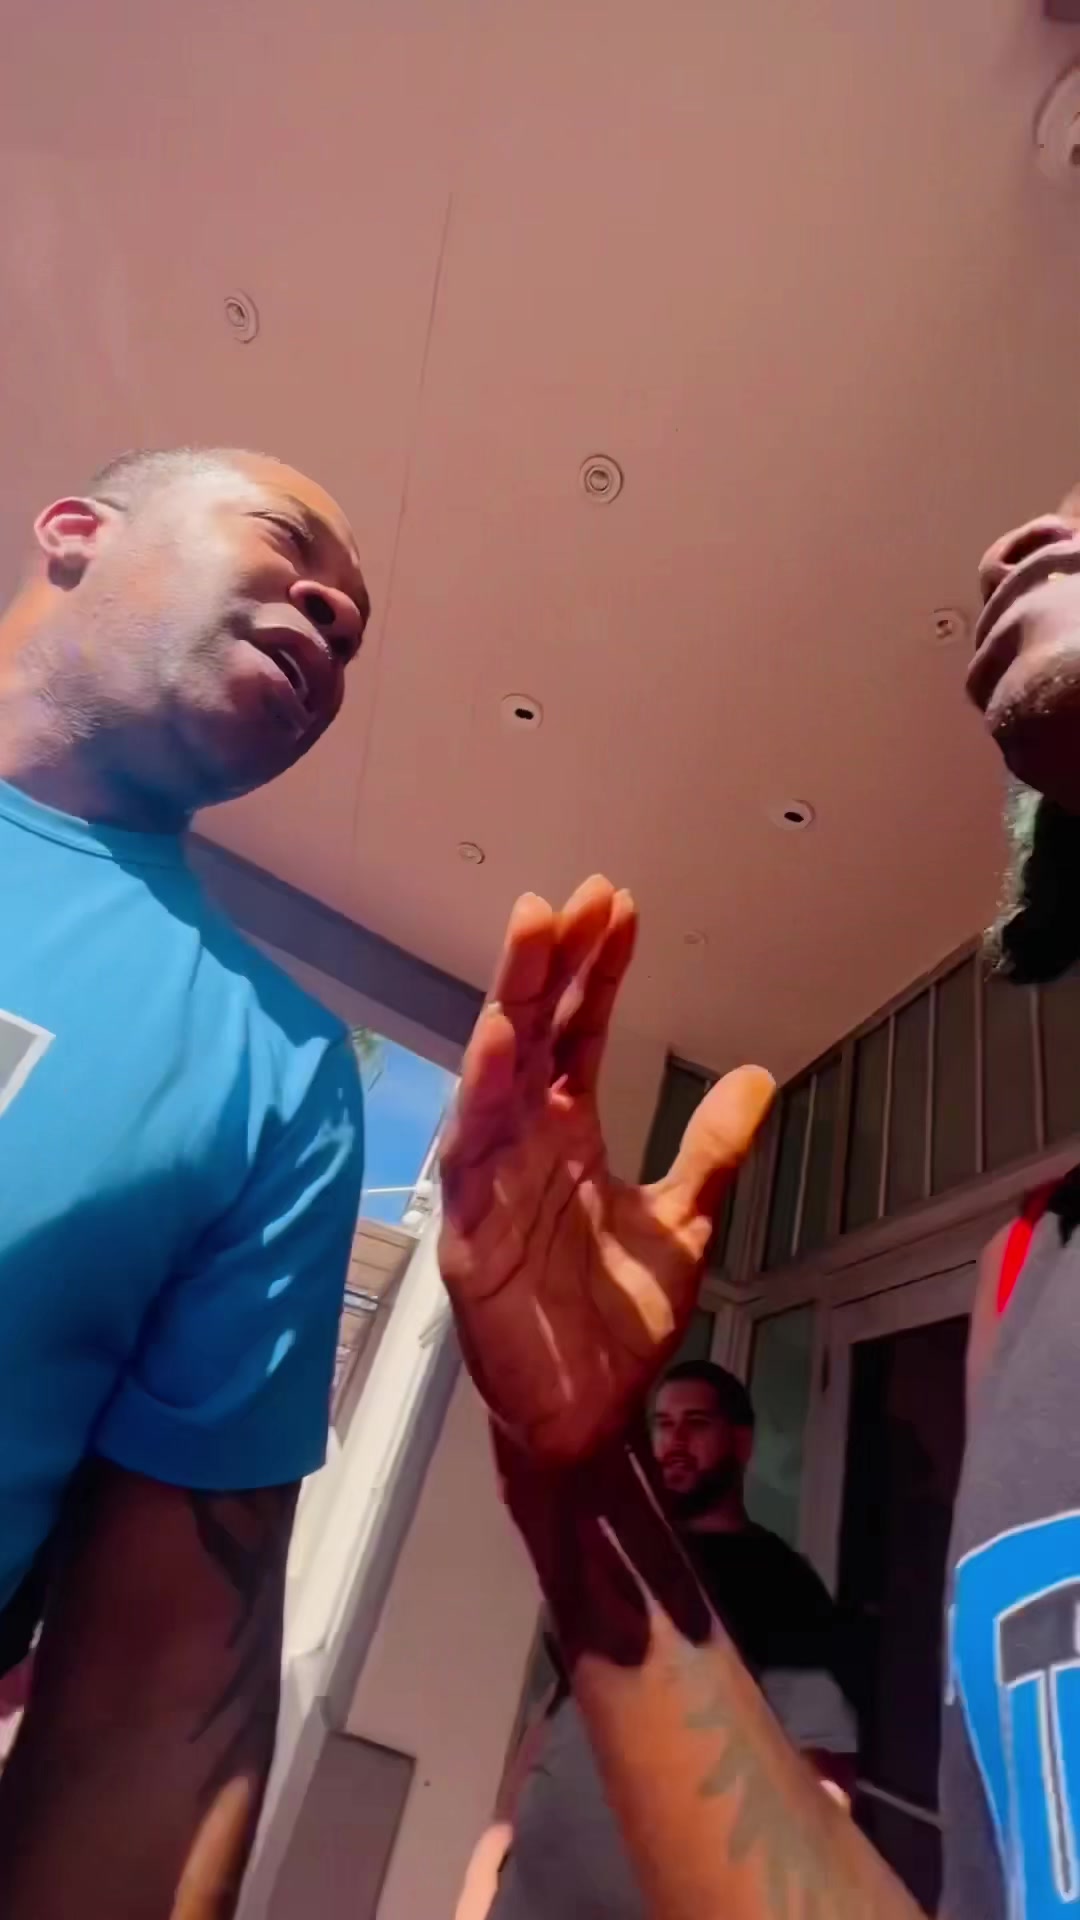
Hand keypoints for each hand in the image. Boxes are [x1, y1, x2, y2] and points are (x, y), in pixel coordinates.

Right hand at [438, 877, 773, 1462]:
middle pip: (530, 1031)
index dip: (598, 968)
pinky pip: (470, 1153)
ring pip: (493, 1075)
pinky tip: (498, 1042)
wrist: (587, 1416)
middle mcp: (523, 1141)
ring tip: (531, 938)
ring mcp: (492, 1181)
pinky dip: (481, 1095)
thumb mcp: (683, 1221)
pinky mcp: (470, 1230)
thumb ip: (714, 1149)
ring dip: (510, 1003)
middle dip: (548, 962)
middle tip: (572, 897)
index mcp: (566, 1132)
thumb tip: (758, 1075)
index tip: (620, 905)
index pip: (578, 1030)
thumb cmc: (616, 1322)